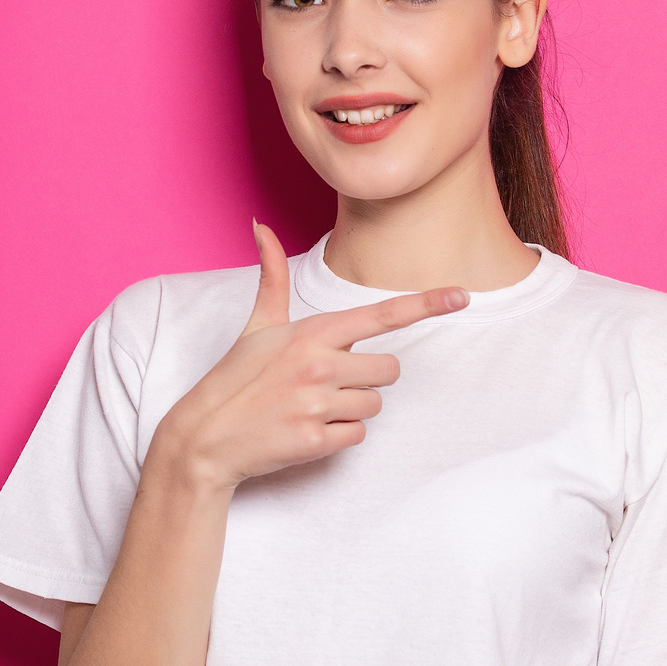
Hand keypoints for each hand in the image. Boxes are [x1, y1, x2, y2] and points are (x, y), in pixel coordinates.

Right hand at [146, 222, 467, 492]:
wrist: (204, 438)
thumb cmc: (234, 377)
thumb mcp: (256, 326)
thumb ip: (271, 277)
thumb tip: (260, 225)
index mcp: (312, 332)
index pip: (381, 315)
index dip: (426, 304)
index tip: (462, 295)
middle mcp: (320, 364)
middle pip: (391, 369)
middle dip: (369, 377)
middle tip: (329, 381)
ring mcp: (319, 404)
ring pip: (374, 404)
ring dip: (351, 408)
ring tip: (310, 406)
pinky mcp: (317, 440)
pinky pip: (358, 435)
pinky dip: (339, 436)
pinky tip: (307, 429)